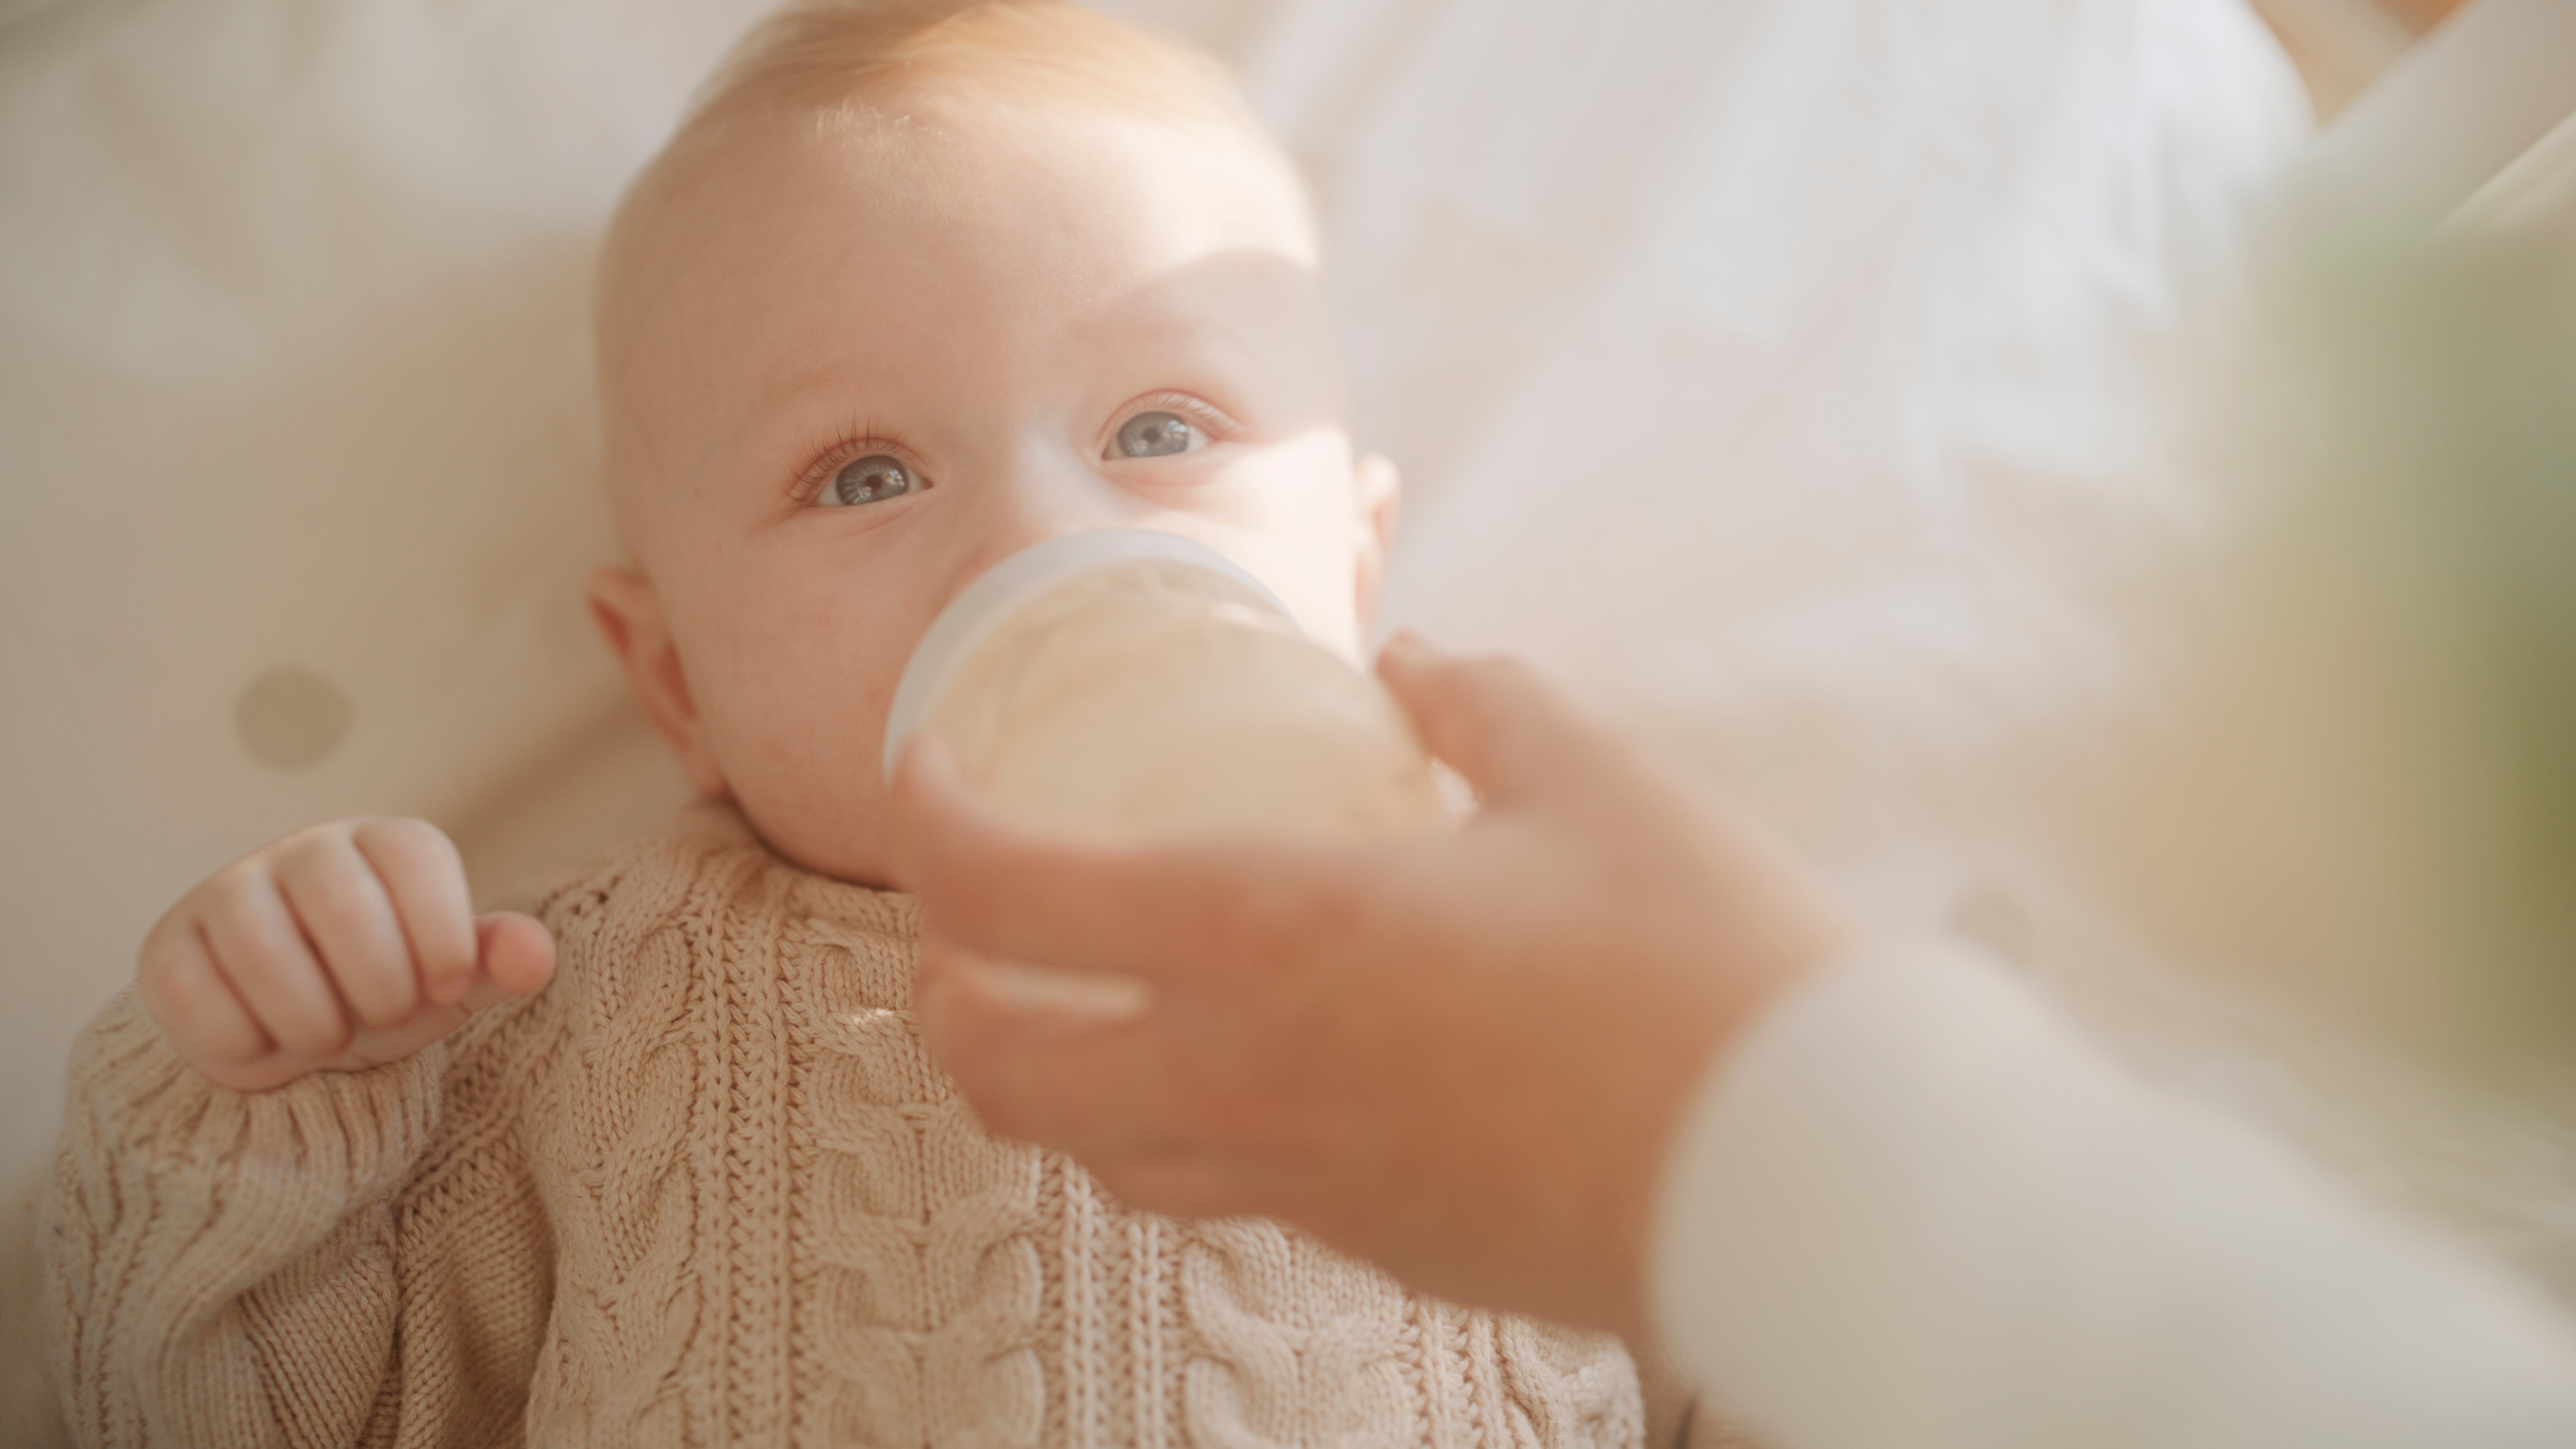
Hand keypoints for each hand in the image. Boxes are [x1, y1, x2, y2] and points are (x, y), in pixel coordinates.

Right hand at [137, 817, 554, 1092]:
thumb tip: (535, 954)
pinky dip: (245, 1044)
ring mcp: (227, 892)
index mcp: (381, 843)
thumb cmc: (383, 991)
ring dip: (312, 1023)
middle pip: (344, 906)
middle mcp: (303, 851)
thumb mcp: (448, 983)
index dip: (441, 935)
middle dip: (378, 988)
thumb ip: (496, 963)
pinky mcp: (168, 947)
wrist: (291, 1035)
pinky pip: (198, 997)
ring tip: (328, 1036)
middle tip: (381, 1016)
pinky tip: (264, 1041)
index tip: (445, 987)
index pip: (417, 857)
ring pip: (265, 953)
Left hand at [892, 635, 1853, 1339]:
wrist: (1816, 1169)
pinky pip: (1220, 1193)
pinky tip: (1249, 1070)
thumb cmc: (1704, 962)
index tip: (927, 776)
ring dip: (1049, 1078)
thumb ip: (1478, 702)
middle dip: (944, 996)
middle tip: (973, 926)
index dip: (928, 826)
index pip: (1009, 893)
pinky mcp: (1374, 1244)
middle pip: (998, 1072)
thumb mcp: (1592, 781)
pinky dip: (1178, 1131)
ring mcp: (1307, 1181)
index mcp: (1282, 929)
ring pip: (1093, 1154)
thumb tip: (1418, 661)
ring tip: (1083, 1004)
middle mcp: (1256, 1071)